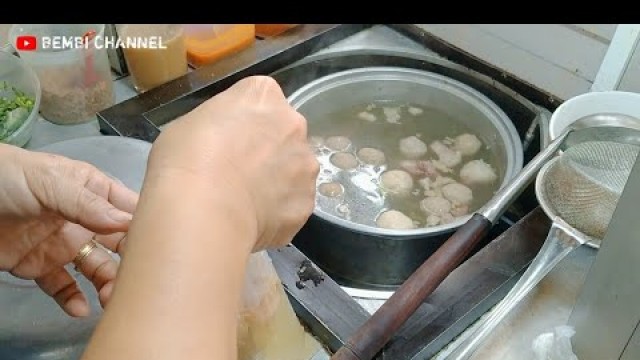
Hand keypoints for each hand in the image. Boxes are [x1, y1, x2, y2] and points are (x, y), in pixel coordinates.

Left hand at [0, 144, 137, 316]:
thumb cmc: (9, 177)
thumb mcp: (49, 182)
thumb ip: (86, 203)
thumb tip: (126, 223)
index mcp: (93, 192)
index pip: (130, 209)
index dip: (148, 226)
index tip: (162, 246)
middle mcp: (86, 219)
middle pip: (120, 245)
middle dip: (131, 263)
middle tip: (137, 281)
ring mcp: (65, 244)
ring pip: (97, 269)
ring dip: (106, 284)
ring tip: (109, 298)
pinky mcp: (41, 266)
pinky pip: (63, 286)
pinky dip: (72, 299)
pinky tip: (78, 309)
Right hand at [147, 76, 318, 250]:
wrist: (204, 210)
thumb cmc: (186, 158)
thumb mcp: (189, 124)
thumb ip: (219, 125)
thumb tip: (222, 142)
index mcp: (264, 95)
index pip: (261, 99)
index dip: (244, 122)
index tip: (228, 139)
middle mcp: (294, 124)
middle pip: (284, 133)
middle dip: (268, 149)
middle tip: (238, 171)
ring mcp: (306, 165)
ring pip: (295, 169)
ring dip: (278, 180)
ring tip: (247, 201)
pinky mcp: (307, 202)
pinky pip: (294, 203)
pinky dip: (279, 211)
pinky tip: (254, 219)